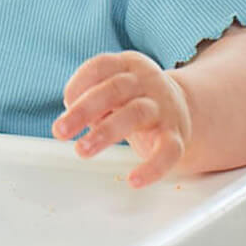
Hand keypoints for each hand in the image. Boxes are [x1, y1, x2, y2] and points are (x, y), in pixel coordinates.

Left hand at [53, 51, 192, 187]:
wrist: (185, 107)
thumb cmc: (135, 99)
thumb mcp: (113, 90)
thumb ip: (90, 98)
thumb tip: (69, 119)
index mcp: (128, 65)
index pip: (100, 67)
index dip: (78, 84)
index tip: (65, 102)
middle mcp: (148, 81)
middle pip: (114, 89)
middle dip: (83, 110)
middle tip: (60, 131)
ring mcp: (164, 107)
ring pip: (136, 114)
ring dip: (106, 132)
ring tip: (82, 150)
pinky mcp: (176, 134)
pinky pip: (168, 150)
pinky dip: (152, 167)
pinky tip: (134, 180)